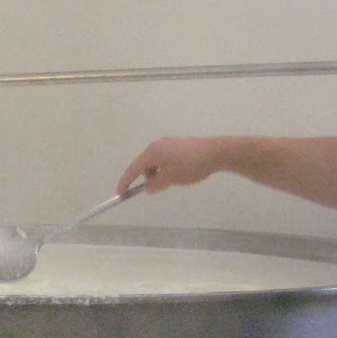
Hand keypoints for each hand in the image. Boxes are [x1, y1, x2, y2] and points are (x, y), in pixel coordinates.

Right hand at [116, 136, 233, 195]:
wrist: (216, 152)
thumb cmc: (191, 165)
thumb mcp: (171, 178)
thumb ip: (156, 184)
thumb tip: (147, 188)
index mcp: (153, 152)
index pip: (134, 168)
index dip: (125, 181)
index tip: (119, 193)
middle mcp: (158, 145)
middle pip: (144, 164)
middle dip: (145, 178)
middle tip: (154, 190)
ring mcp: (169, 144)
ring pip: (155, 162)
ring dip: (157, 174)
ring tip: (170, 183)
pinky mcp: (178, 146)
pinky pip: (164, 159)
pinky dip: (164, 169)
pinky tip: (178, 175)